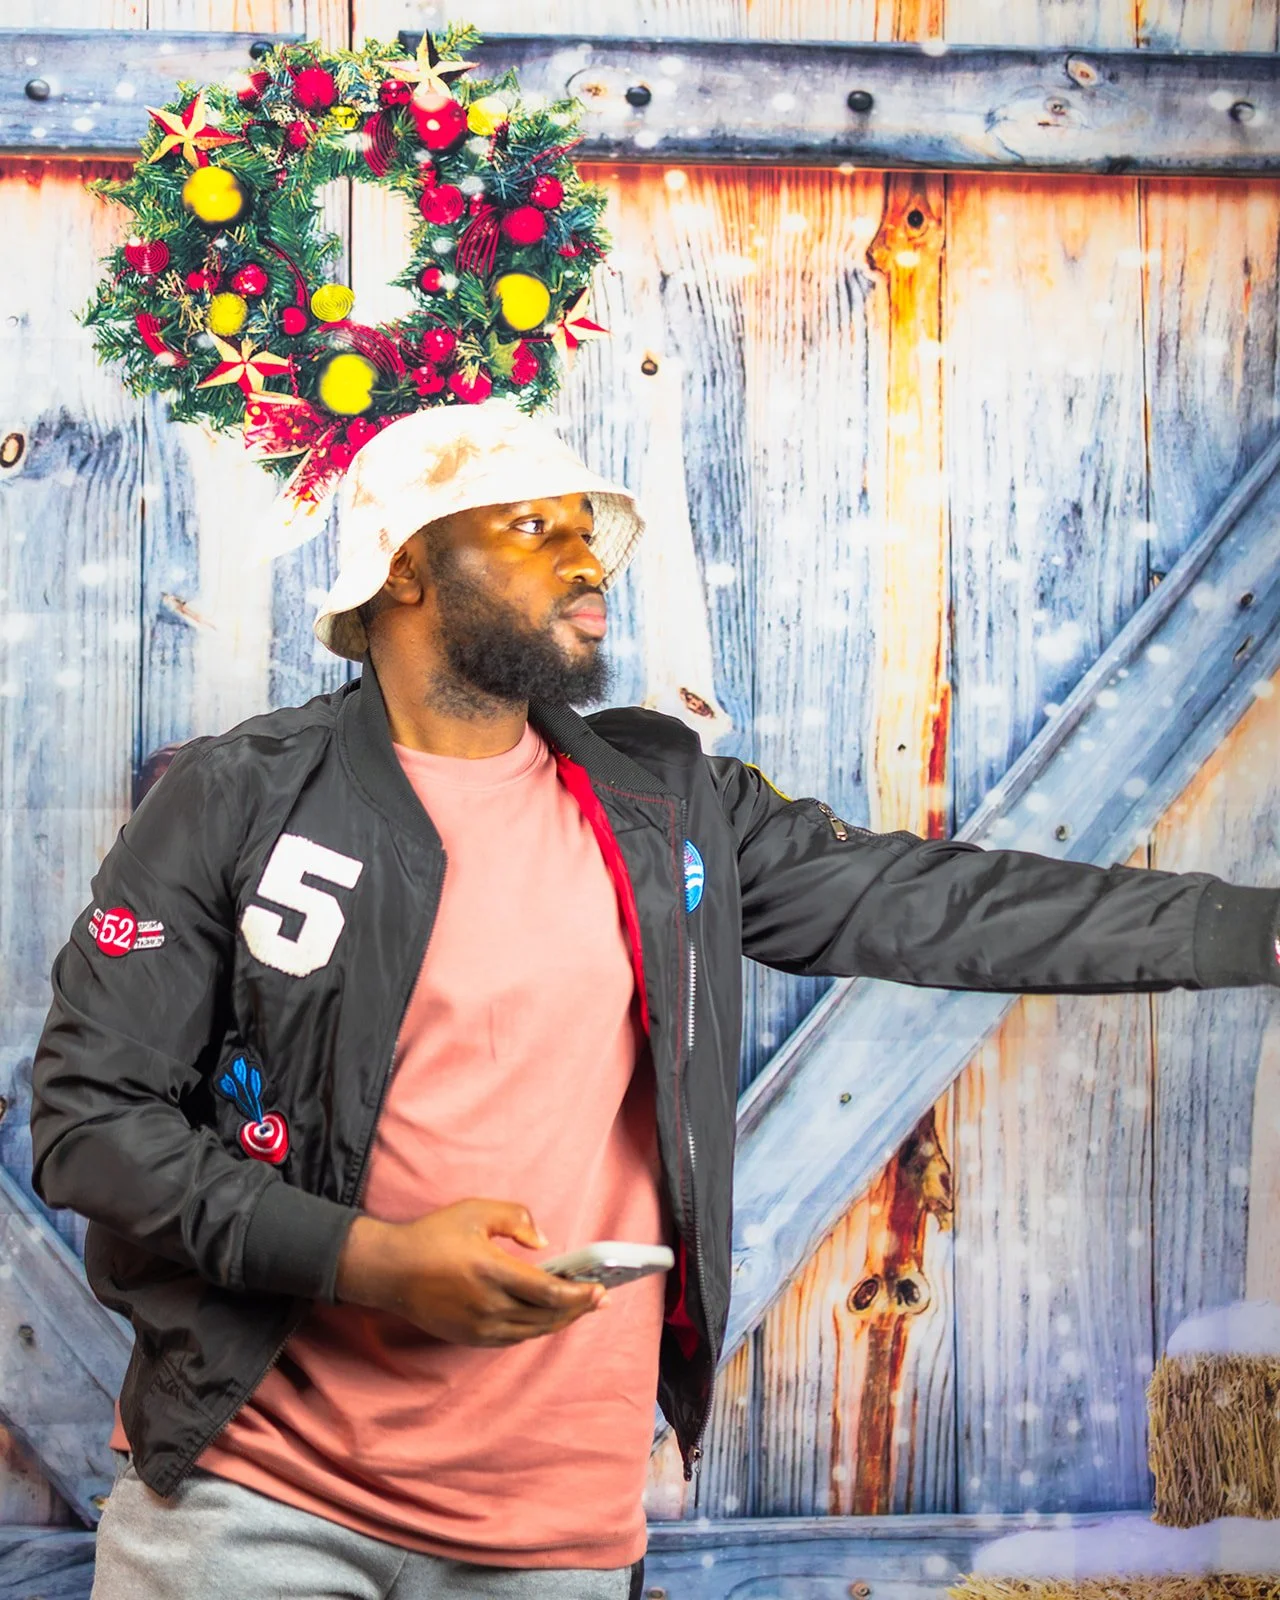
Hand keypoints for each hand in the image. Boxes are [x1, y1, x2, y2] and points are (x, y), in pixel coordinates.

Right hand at [334, 1199, 605, 1346]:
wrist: (390, 1270)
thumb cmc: (433, 1236)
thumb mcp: (475, 1211)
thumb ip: (516, 1218)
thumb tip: (544, 1244)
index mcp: (491, 1272)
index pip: (547, 1292)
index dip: (577, 1295)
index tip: (599, 1289)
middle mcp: (488, 1306)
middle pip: (545, 1316)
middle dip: (577, 1309)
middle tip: (600, 1299)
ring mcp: (478, 1327)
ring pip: (532, 1331)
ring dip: (559, 1321)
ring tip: (579, 1308)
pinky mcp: (470, 1338)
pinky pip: (513, 1338)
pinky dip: (535, 1328)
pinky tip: (546, 1316)